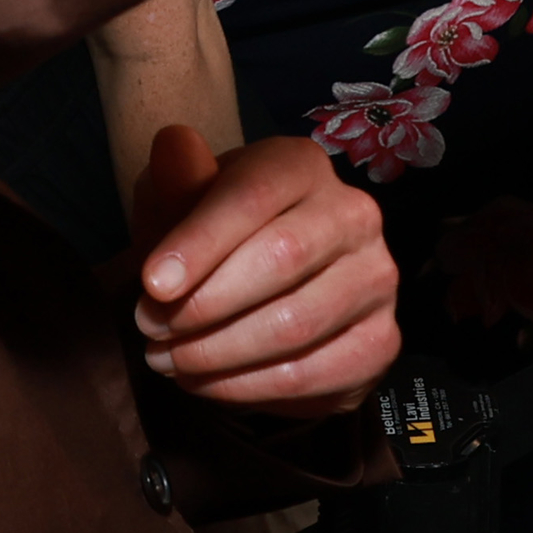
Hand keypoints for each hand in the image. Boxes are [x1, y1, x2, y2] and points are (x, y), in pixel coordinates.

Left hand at [129, 124, 399, 412]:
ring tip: (168, 359)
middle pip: (281, 258)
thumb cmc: (212, 237)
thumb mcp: (181, 200)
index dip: (200, 241)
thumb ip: (176, 179)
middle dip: (204, 303)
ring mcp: (375, 279)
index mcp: (301, 166)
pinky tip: (207, 383)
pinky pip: (311, 375)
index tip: (152, 285)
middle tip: (151, 328)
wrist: (258, 290)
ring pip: (295, 324)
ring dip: (218, 353)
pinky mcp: (381, 343)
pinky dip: (247, 388)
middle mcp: (353, 214)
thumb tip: (173, 144)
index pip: (254, 196)